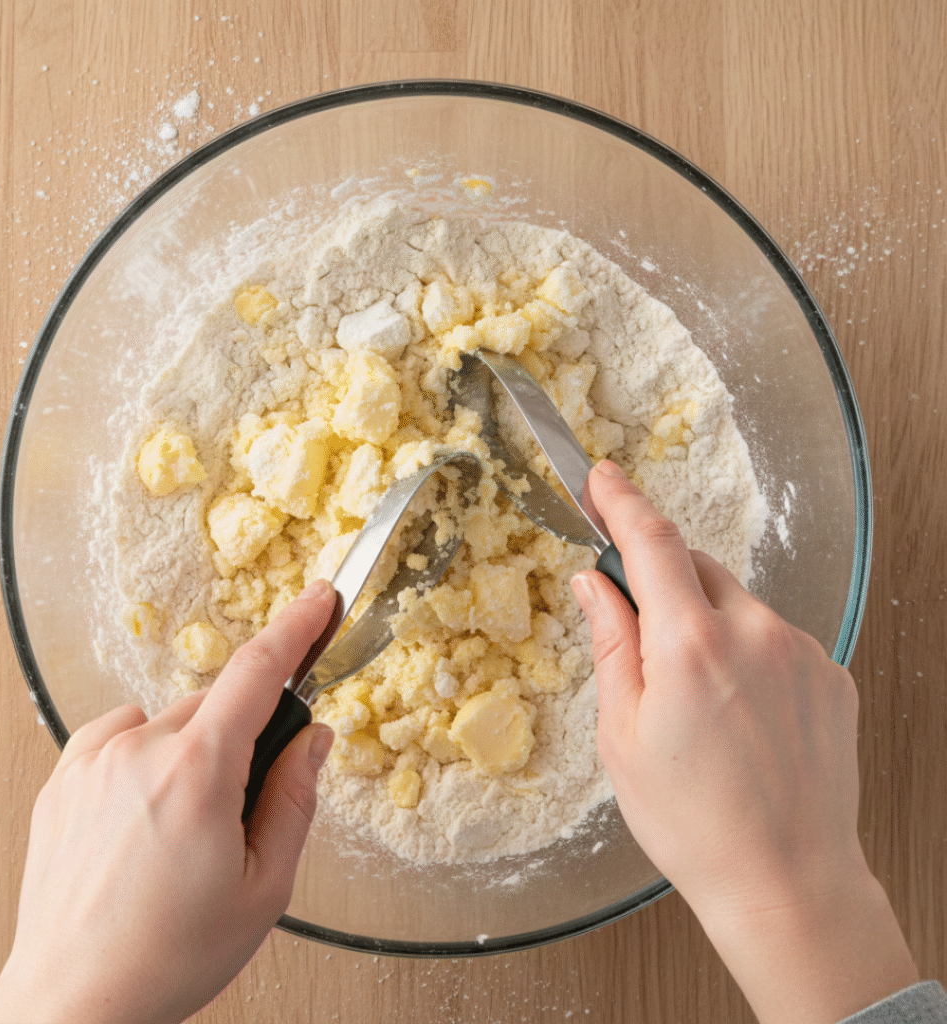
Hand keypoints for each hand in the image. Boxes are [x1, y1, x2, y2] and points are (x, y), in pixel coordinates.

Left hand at [0, 579, 336, 1023]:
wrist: (74, 1004)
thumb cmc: (168, 956)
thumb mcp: (264, 887)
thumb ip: (296, 798)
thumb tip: (314, 738)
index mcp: (199, 773)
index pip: (258, 671)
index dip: (296, 626)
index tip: (320, 598)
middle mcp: (140, 751)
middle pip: (216, 707)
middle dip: (241, 741)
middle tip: (235, 813)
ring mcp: (94, 761)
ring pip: (170, 722)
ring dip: (190, 753)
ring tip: (178, 831)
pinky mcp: (63, 777)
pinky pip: (122, 735)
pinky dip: (143, 755)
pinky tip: (143, 811)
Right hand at [570, 460, 916, 1023]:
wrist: (788, 882)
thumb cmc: (693, 821)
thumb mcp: (623, 734)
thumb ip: (611, 643)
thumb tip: (594, 583)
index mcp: (691, 645)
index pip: (651, 542)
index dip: (621, 501)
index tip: (602, 478)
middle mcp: (755, 632)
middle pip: (695, 567)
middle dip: (661, 582)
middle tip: (640, 637)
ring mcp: (800, 651)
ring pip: (735, 602)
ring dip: (705, 622)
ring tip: (696, 699)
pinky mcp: (828, 673)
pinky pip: (772, 635)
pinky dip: (745, 650)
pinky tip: (736, 710)